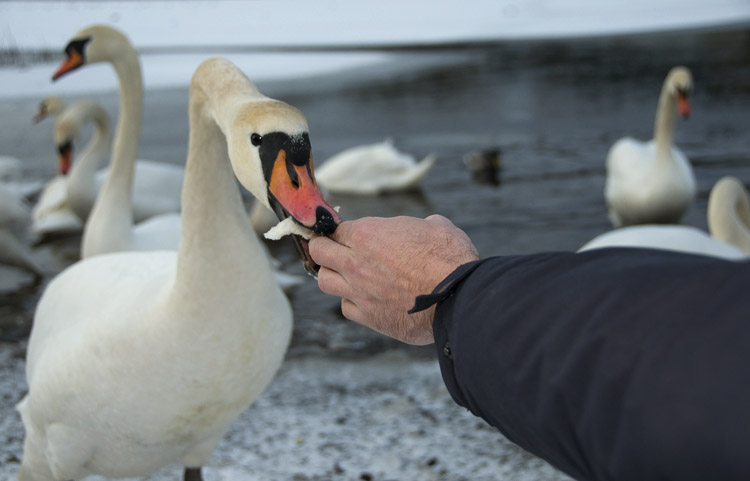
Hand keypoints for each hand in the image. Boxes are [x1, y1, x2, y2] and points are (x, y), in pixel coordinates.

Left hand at [309, 215, 479, 344]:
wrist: (458, 298)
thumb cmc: (450, 258)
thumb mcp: (436, 227)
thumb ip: (417, 226)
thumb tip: (425, 227)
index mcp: (367, 234)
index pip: (336, 229)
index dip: (341, 231)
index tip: (347, 235)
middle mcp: (355, 262)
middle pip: (319, 252)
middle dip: (325, 249)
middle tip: (337, 251)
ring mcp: (359, 292)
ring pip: (325, 281)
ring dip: (334, 276)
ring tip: (349, 276)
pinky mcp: (369, 317)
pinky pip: (347, 307)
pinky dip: (353, 302)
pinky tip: (367, 299)